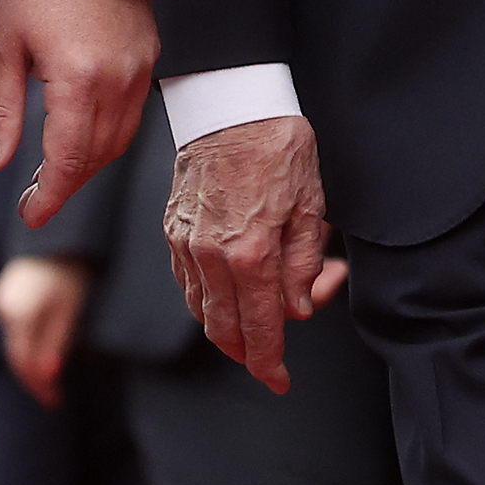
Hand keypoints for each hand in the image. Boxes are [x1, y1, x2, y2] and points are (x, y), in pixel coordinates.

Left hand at [0, 0, 158, 230]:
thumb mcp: (2, 47)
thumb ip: (1, 111)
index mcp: (78, 81)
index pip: (68, 161)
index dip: (49, 196)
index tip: (30, 216)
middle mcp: (117, 81)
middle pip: (98, 157)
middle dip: (67, 186)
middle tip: (35, 200)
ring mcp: (139, 69)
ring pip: (120, 139)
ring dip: (90, 164)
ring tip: (56, 173)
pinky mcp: (148, 55)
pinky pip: (133, 111)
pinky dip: (109, 135)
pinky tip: (84, 135)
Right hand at [0, 255, 95, 409]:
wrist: (60, 234)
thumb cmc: (72, 268)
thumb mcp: (71, 307)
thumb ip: (57, 342)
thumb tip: (48, 376)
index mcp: (19, 314)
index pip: (24, 362)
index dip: (40, 386)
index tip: (55, 401)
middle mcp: (5, 309)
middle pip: (17, 355)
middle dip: (35, 379)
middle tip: (54, 399)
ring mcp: (3, 301)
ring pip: (15, 343)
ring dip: (32, 363)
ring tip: (52, 383)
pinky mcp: (7, 296)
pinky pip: (16, 329)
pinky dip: (29, 346)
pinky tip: (43, 354)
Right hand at [166, 115, 343, 394]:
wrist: (231, 104)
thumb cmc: (278, 146)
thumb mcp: (311, 204)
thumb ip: (303, 264)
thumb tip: (298, 309)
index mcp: (251, 253)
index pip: (260, 328)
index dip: (269, 362)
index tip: (278, 380)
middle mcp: (212, 256)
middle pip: (224, 329)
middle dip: (248, 353)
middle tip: (270, 358)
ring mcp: (186, 243)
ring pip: (201, 311)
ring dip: (226, 330)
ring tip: (253, 327)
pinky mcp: (173, 229)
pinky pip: (185, 283)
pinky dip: (203, 302)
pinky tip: (222, 298)